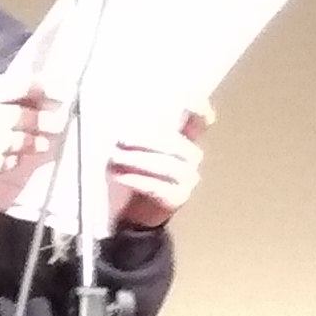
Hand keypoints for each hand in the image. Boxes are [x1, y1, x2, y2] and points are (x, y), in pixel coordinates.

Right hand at [0, 73, 60, 205]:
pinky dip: (19, 157)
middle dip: (49, 119)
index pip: (23, 85)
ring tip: (46, 141)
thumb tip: (22, 98)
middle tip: (61, 120)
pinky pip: (15, 159)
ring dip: (39, 141)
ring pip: (29, 140)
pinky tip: (18, 155)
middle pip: (31, 115)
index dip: (43, 88)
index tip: (58, 92)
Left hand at [109, 102, 210, 228]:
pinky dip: (137, 180)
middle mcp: (191, 158)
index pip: (200, 122)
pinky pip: (158, 187)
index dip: (199, 112)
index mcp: (184, 139)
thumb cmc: (136, 170)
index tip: (187, 103)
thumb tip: (125, 115)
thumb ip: (141, 131)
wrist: (136, 211)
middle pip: (176, 145)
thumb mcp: (139, 147)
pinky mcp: (177, 199)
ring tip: (115, 159)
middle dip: (147, 141)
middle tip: (121, 141)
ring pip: (167, 166)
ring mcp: (187, 180)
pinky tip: (120, 176)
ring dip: (138, 161)